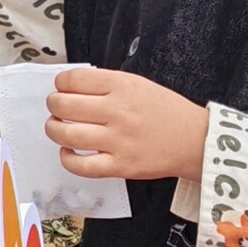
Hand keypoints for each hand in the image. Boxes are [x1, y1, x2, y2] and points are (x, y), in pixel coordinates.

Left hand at [44, 67, 207, 181]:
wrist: (195, 140)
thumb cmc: (165, 111)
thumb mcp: (137, 83)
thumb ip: (105, 83)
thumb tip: (69, 86)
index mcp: (122, 86)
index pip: (73, 79)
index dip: (60, 83)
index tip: (62, 87)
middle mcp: (118, 111)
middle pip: (64, 105)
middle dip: (53, 105)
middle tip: (56, 107)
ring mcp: (119, 140)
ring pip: (67, 135)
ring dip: (53, 129)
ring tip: (57, 127)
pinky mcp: (121, 166)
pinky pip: (82, 166)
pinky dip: (67, 159)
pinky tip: (69, 152)